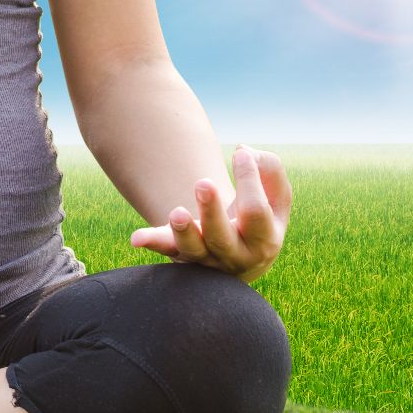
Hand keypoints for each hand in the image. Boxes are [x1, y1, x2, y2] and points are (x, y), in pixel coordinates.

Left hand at [128, 144, 292, 282]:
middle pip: (221, 237)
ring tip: (177, 212)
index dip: (249, 180)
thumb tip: (244, 152)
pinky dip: (152, 242)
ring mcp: (207, 260)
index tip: (240, 154)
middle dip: (212, 210)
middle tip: (203, 183)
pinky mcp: (183, 256)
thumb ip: (268, 169)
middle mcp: (236, 256)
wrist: (243, 258)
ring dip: (182, 231)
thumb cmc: (260, 216)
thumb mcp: (276, 197)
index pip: (256, 211)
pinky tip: (136, 238)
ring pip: (192, 249)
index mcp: (265, 241)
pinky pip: (167, 250)